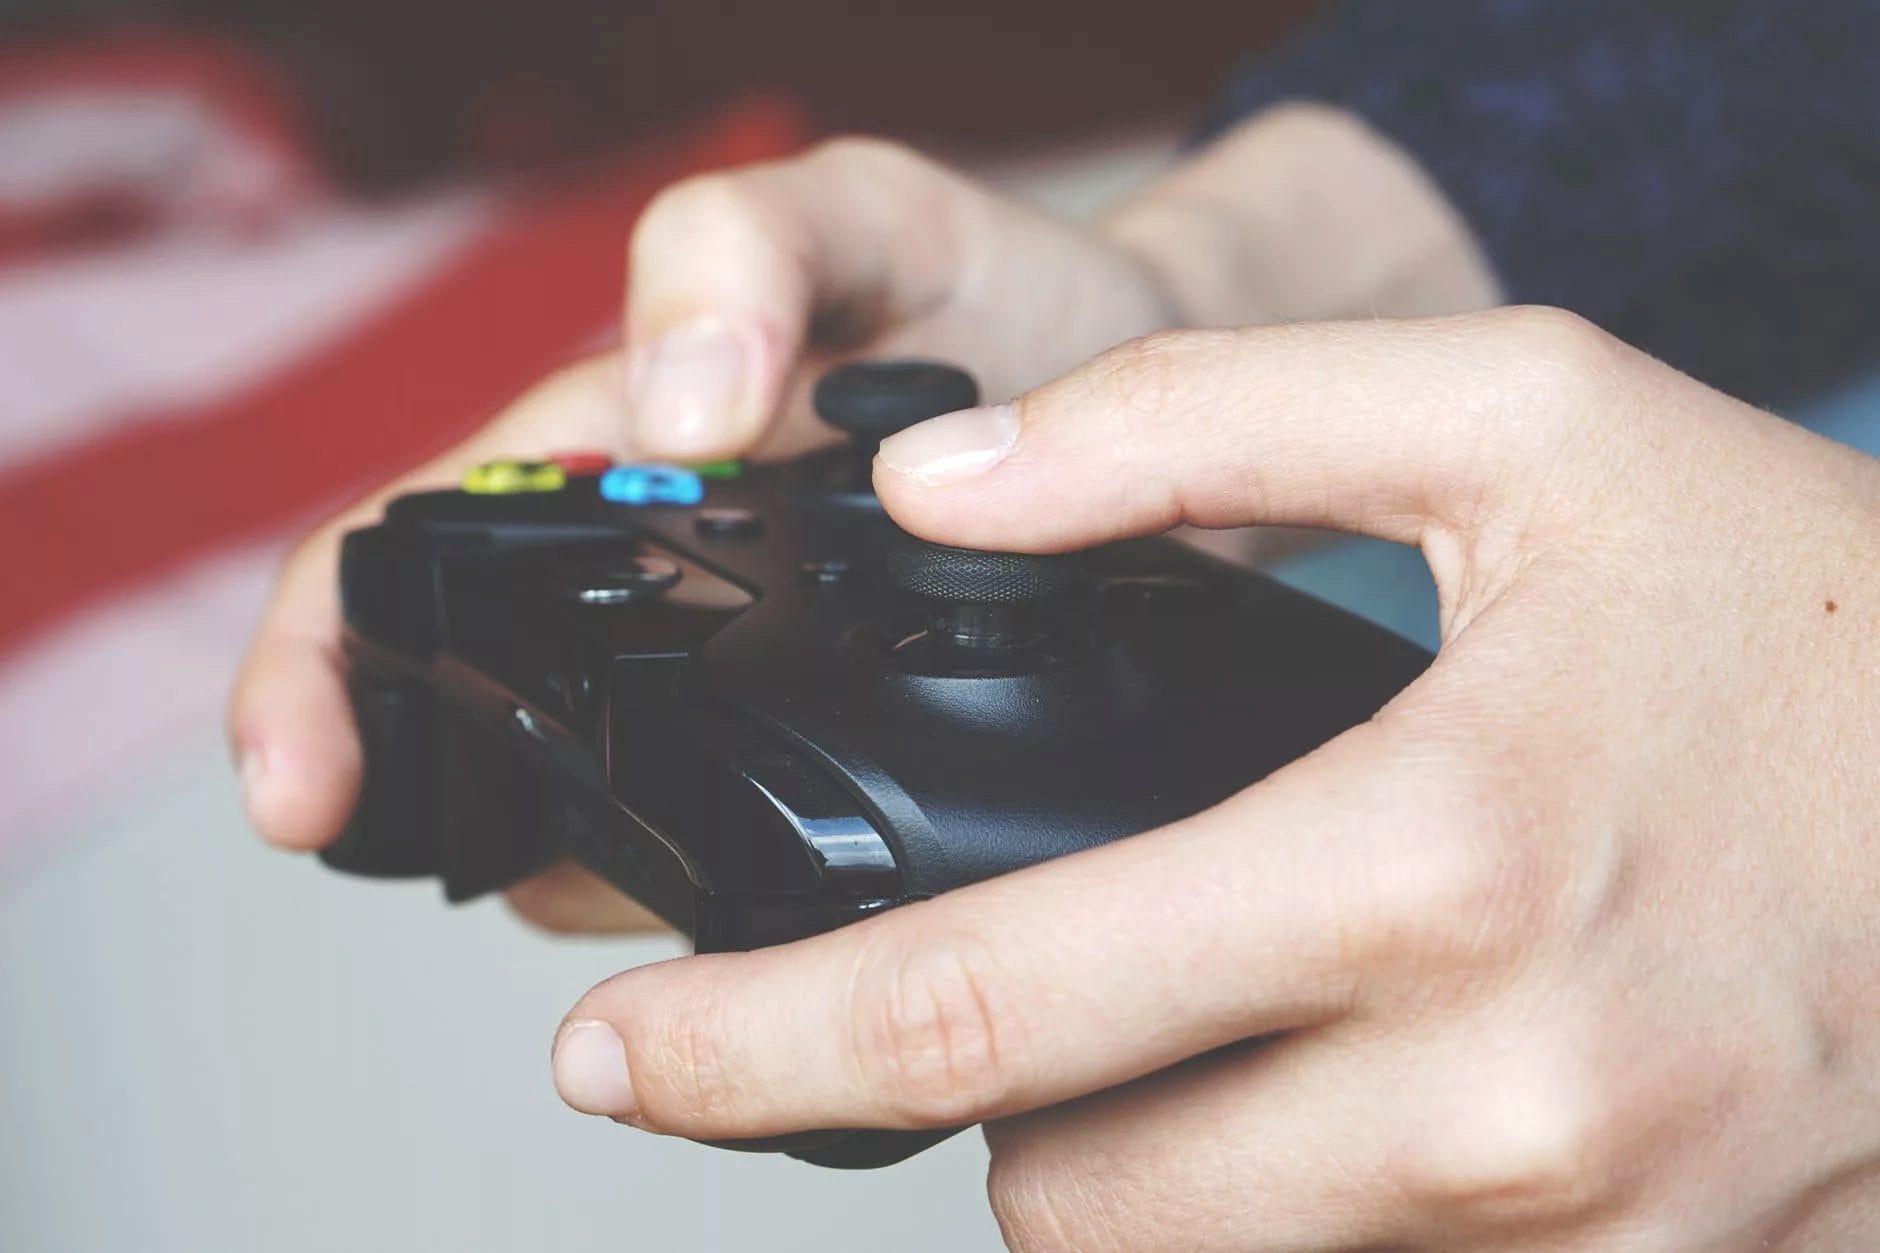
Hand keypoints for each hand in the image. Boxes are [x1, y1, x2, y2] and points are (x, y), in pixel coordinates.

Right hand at [227, 137, 1184, 928]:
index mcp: (597, 454)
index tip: (303, 783)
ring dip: (598, 860)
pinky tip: (788, 900)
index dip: (316, 669)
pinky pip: (742, 841)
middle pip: (472, 716)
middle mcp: (638, 582)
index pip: (393, 562)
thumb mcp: (857, 216)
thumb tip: (667, 412)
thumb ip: (743, 258)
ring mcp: (728, 678)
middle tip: (525, 865)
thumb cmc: (979, 286)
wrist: (1138, 371)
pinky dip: (734, 878)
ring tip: (670, 876)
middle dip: (454, 810)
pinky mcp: (829, 747)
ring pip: (594, 810)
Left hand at [546, 309, 1879, 1249]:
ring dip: (1132, 1172)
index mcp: (1423, 864)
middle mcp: (1492, 1102)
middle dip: (984, 1108)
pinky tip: (1334, 1094)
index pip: (987, 1012)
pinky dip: (1286, 1220)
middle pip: (1063, 1204)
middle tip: (1013, 985)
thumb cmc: (1800, 601)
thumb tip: (940, 486)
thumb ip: (1196, 424)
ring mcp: (1576, 1237)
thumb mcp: (1517, 423)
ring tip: (1193, 1021)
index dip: (749, 1048)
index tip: (614, 1053)